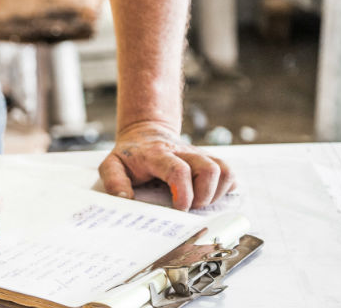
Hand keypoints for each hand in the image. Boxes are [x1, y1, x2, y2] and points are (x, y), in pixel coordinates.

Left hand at [98, 121, 234, 210]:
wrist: (145, 133)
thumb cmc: (130, 155)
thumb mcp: (111, 164)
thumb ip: (114, 182)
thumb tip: (125, 200)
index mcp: (157, 155)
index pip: (178, 170)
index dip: (184, 193)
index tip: (180, 209)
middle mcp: (182, 152)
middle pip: (209, 169)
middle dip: (204, 196)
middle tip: (189, 208)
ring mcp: (198, 155)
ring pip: (224, 170)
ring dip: (216, 193)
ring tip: (199, 203)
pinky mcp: (209, 160)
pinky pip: (229, 173)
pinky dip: (225, 188)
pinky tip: (209, 196)